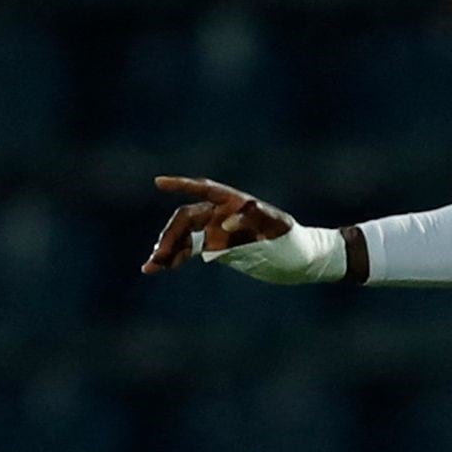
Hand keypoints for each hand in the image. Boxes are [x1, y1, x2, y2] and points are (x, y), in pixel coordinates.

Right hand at [142, 175, 297, 271]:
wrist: (300, 258)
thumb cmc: (291, 238)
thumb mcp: (278, 227)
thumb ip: (254, 218)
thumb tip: (224, 225)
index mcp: (234, 201)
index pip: (204, 189)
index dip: (181, 185)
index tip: (159, 183)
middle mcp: (220, 213)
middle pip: (186, 218)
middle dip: (170, 234)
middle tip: (159, 254)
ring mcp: (216, 230)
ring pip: (183, 235)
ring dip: (166, 248)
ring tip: (151, 266)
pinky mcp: (216, 248)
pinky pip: (190, 250)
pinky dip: (176, 257)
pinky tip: (162, 268)